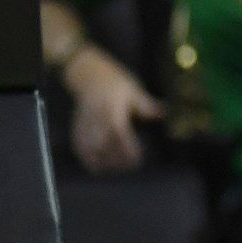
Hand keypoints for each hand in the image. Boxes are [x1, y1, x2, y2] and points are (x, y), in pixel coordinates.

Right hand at [63, 49, 163, 172]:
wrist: (87, 73)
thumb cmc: (114, 81)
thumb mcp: (133, 90)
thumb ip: (146, 105)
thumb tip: (164, 114)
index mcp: (111, 109)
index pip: (118, 133)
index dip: (127, 148)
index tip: (137, 159)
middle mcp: (96, 118)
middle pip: (103, 145)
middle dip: (115, 160)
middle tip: (129, 167)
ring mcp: (84, 124)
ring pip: (89, 149)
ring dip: (102, 162)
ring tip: (115, 169)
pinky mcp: (77, 126)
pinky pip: (79, 146)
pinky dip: (87, 158)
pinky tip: (97, 166)